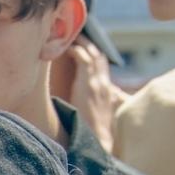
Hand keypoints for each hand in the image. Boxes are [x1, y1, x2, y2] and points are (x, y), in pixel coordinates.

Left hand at [55, 38, 129, 152]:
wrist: (100, 139)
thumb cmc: (97, 131)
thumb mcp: (98, 115)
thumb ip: (100, 104)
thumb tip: (99, 99)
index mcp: (107, 89)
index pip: (102, 64)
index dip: (93, 53)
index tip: (84, 46)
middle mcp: (104, 82)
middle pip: (98, 55)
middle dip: (88, 43)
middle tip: (76, 35)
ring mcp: (97, 82)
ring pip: (91, 54)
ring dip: (81, 43)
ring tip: (70, 37)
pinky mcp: (89, 84)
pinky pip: (83, 59)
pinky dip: (76, 51)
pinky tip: (67, 48)